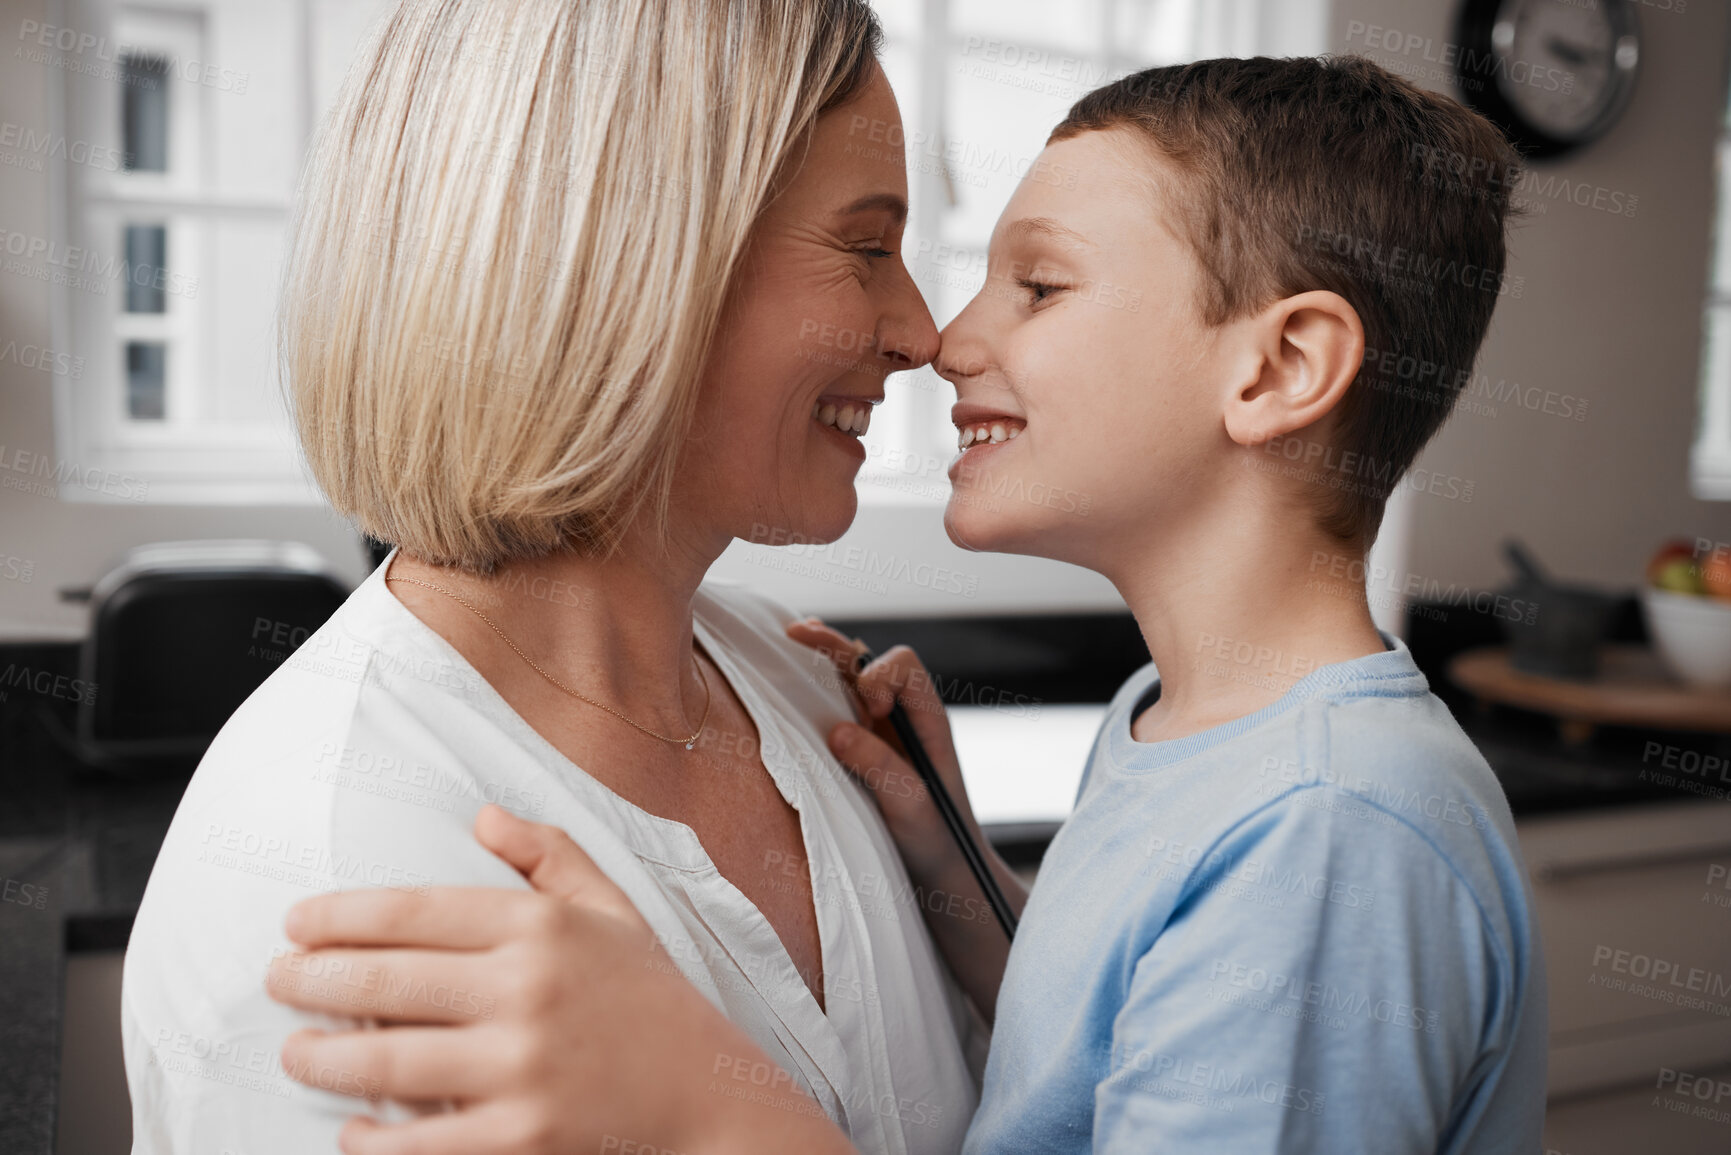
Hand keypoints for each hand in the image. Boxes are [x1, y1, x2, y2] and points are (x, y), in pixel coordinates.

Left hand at [266, 805, 851, 1154]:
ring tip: (296, 1051)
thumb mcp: (614, 910)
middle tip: (276, 982)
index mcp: (544, 927)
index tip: (296, 923)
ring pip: (386, 1061)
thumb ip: (549, 856)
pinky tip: (353, 1129)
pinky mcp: (523, 1139)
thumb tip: (482, 816)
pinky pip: (420, 1144)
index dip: (340, 915)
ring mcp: (524, 1069)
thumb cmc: (653, 1000)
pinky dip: (373, 1139)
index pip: (414, 911)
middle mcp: (528, 990)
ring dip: (323, 1057)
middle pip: (384, 980)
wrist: (712, 1098)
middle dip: (312, 981)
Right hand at [784, 618, 975, 874]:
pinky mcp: (855, 750)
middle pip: (867, 661)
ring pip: (845, 679)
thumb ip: (881, 767)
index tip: (870, 712)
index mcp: (926, 719)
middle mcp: (900, 716)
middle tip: (796, 634)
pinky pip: (831, 708)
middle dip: (833, 646)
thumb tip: (837, 731)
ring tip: (788, 640)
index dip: (879, 676)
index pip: (904, 666)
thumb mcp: (913, 808)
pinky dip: (809, 690)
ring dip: (818, 661)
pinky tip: (788, 682)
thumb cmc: (938, 840)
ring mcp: (875, 731)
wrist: (940, 873)